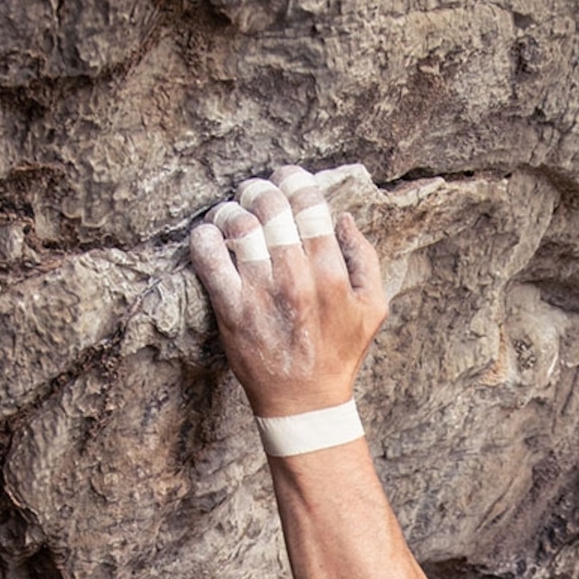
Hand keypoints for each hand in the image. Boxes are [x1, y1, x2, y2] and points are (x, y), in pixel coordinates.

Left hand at [188, 166, 388, 421]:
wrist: (303, 401)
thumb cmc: (338, 353)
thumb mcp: (373, 307)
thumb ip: (366, 258)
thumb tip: (344, 218)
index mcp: (331, 272)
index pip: (309, 204)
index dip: (295, 179)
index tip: (287, 177)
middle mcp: (296, 278)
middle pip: (271, 207)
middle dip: (260, 189)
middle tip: (255, 192)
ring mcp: (261, 293)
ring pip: (239, 225)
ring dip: (232, 209)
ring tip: (233, 214)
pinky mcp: (231, 310)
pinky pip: (209, 258)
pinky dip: (205, 237)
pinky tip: (210, 236)